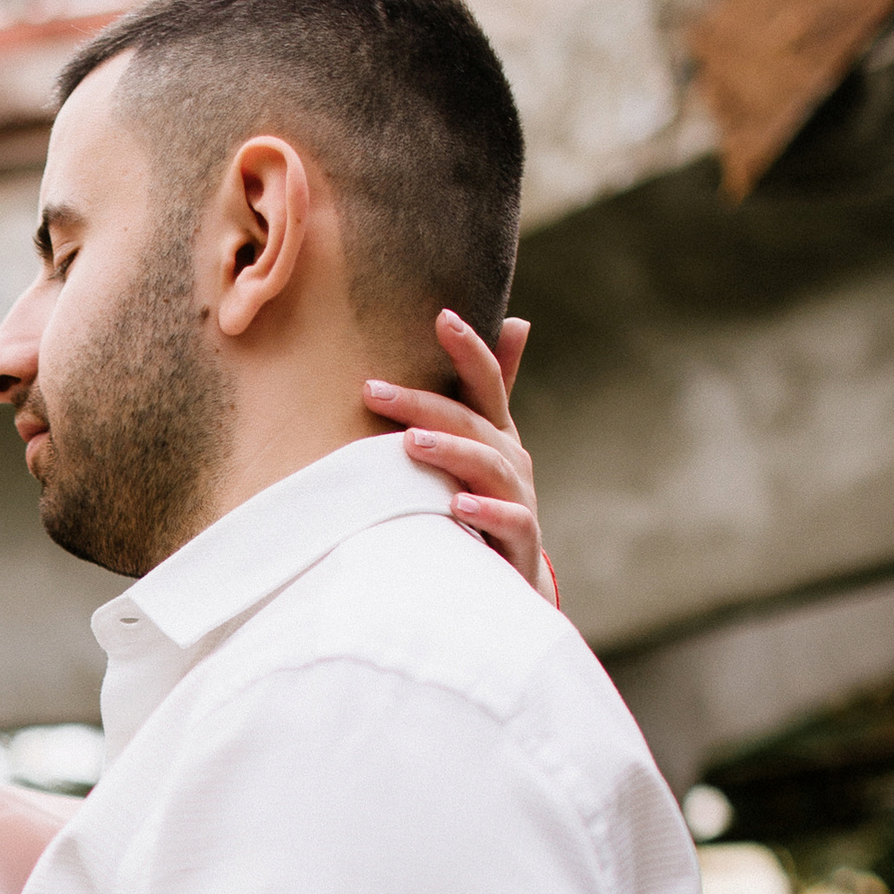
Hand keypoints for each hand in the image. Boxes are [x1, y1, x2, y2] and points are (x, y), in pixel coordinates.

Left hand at [363, 311, 557, 604]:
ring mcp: (518, 498)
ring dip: (450, 452)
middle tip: (373, 390)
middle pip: (470, 423)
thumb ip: (490, 391)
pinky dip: (484, 511)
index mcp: (497, 434)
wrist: (512, 577)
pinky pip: (509, 521)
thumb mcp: (487, 444)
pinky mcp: (520, 540)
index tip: (442, 317)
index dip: (469, 349)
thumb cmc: (488, 502)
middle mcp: (511, 459)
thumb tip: (517, 321)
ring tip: (411, 443)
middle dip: (423, 403)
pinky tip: (456, 505)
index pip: (487, 383)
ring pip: (488, 467)